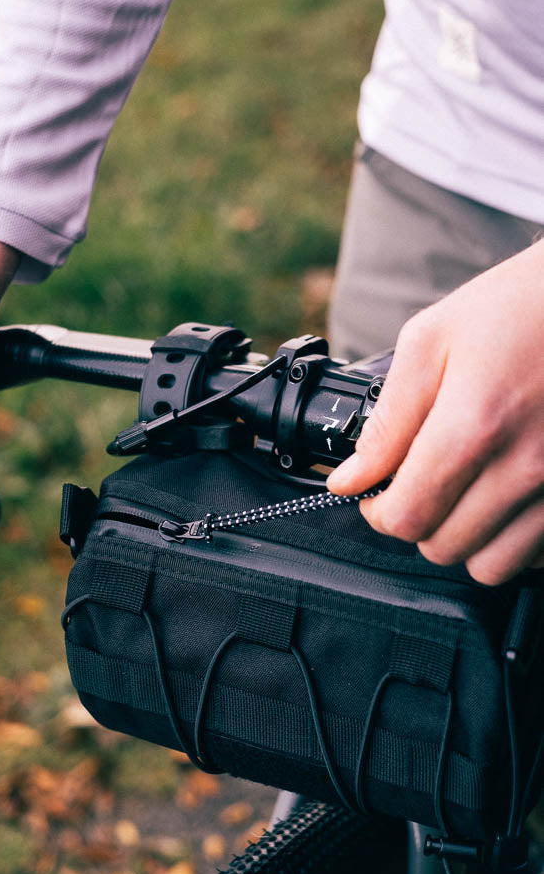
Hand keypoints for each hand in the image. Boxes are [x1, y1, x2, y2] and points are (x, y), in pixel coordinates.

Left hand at [327, 239, 543, 584]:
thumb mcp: (431, 342)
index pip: (409, 517)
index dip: (379, 512)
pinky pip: (538, 556)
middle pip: (445, 548)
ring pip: (493, 565)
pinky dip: (515, 538)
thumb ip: (387, 421)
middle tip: (420, 484)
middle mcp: (525, 467)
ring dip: (466, 538)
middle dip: (419, 522)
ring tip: (463, 493)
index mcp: (475, 425)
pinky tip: (505, 498)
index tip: (377, 493)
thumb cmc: (515, 307)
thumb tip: (349, 480)